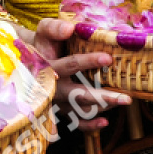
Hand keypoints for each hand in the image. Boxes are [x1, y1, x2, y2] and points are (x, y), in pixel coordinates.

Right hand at [28, 15, 129, 130]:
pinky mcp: (59, 110)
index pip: (70, 65)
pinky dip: (88, 125)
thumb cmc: (42, 44)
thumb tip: (69, 28)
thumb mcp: (43, 32)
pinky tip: (104, 122)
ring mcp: (56, 102)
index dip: (88, 61)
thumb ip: (53, 28)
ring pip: (80, 110)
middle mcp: (51, 88)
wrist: (26, 63)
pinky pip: (73, 122)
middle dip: (103, 97)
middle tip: (126, 98)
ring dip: (102, 108)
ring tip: (123, 101)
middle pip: (78, 94)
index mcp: (47, 67)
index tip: (108, 59)